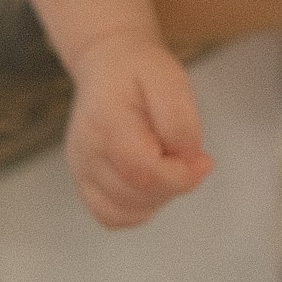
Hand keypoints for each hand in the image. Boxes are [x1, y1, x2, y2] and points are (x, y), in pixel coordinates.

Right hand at [64, 36, 211, 229]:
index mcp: (105, 121)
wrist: (107, 64)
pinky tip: (151, 180)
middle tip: (185, 155)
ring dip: (158, 196)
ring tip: (165, 162)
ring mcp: (80, 170)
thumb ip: (180, 123)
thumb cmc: (139, 70)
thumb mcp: (171, 79)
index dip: (179, 175)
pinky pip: (111, 216)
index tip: (201, 160)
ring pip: (125, 212)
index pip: (143, 171)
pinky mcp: (83, 182)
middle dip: (173, 183)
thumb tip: (189, 162)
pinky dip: (138, 208)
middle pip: (136, 195)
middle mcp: (85, 151)